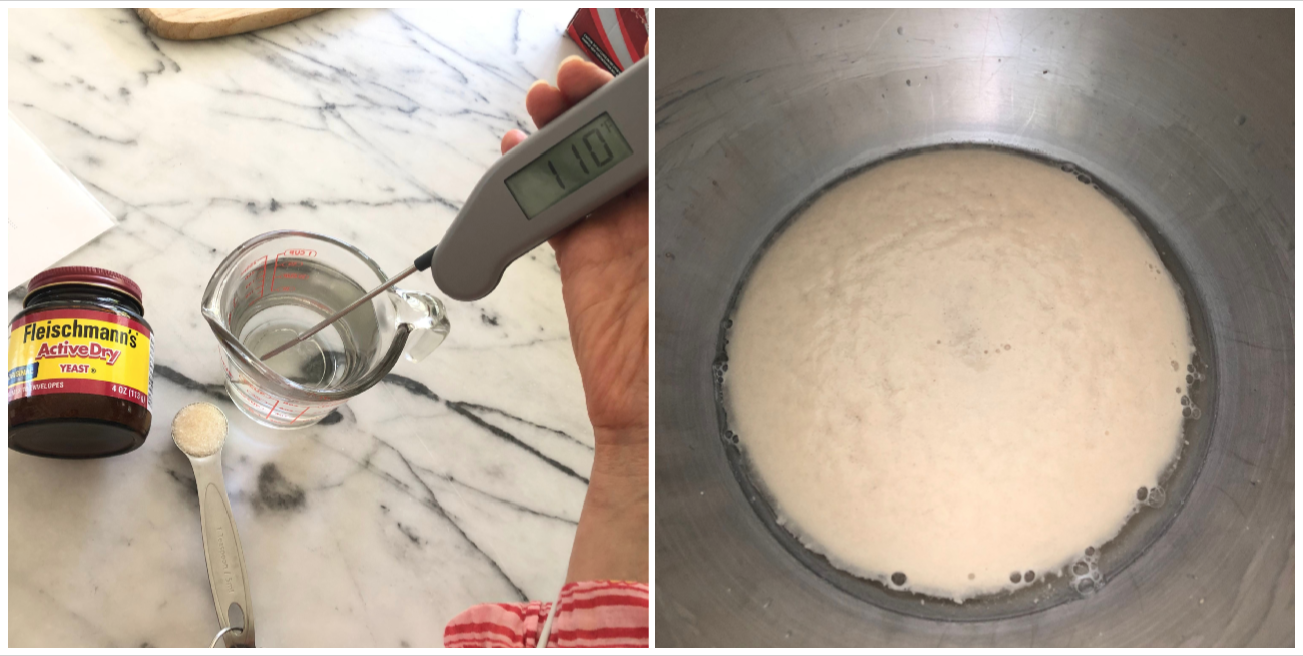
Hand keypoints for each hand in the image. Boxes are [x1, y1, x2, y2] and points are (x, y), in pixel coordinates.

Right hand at [500, 55, 647, 583]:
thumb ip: (690, 195)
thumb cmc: (699, 335)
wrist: (657, 408)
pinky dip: (529, 173)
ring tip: (542, 101)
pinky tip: (512, 145)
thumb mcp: (702, 251)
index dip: (641, 98)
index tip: (620, 76)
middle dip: (592, 102)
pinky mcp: (582, 254)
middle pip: (620, 139)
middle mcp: (660, 211)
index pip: (669, 134)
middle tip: (569, 82)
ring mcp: (618, 231)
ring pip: (583, 161)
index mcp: (697, 202)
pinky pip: (551, 203)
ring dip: (559, 127)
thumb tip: (678, 136)